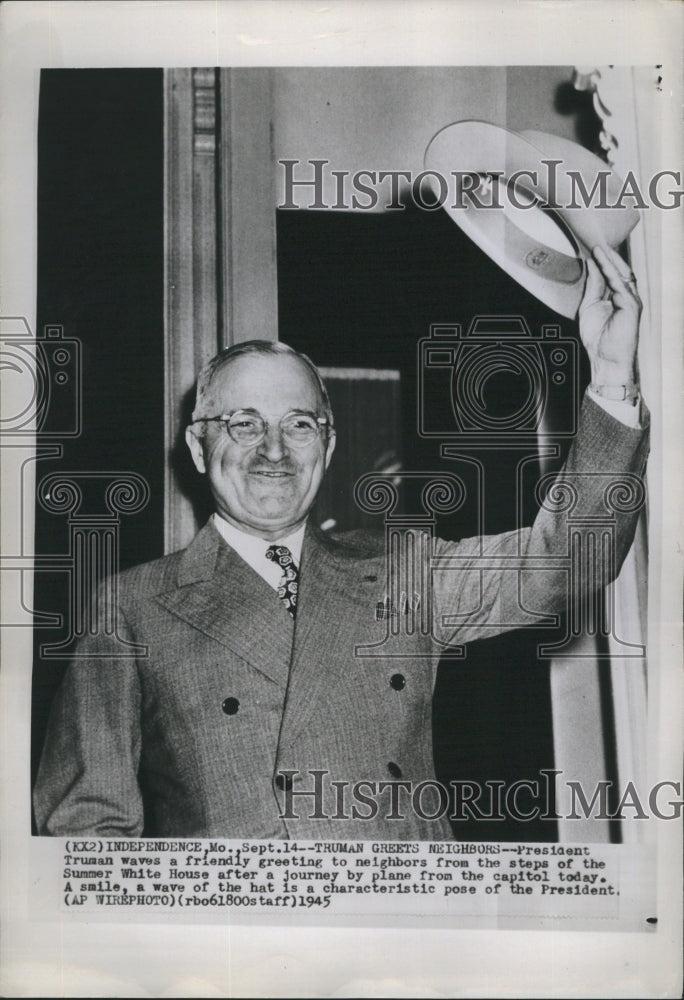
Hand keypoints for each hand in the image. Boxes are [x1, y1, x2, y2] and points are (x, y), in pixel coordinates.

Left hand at [578, 245, 640, 385]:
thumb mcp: (589, 307)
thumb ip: (592, 287)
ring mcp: (631, 300)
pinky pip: (620, 283)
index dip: (602, 260)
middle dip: (608, 255)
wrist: (606, 360)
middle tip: (594, 240)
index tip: (589, 247)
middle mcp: (626, 296)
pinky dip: (610, 270)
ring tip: (597, 246)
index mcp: (617, 297)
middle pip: (619, 270)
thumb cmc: (598, 339)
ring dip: (609, 258)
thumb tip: (591, 266)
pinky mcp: (632, 305)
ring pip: (621, 273)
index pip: (611, 274)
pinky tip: (601, 261)